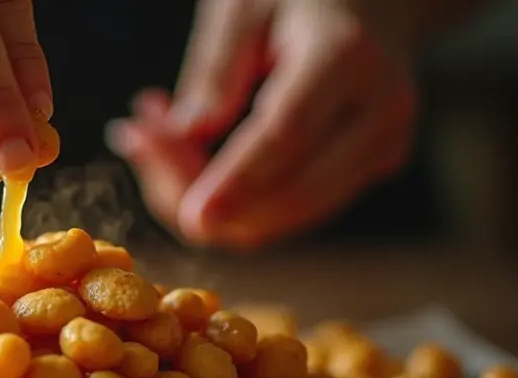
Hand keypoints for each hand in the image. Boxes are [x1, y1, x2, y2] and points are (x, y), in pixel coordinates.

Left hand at [109, 0, 417, 248]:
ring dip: (209, 200)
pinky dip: (234, 200)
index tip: (189, 217)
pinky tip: (191, 154)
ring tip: (155, 138)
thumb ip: (214, 70)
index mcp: (347, 57)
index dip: (235, 184)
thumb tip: (183, 136)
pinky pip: (289, 210)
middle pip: (288, 193)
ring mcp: (382, 148)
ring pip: (284, 216)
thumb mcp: (243, 4)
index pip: (287, 138)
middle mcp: (380, 112)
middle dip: (204, 192)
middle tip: (135, 141)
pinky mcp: (367, 171)